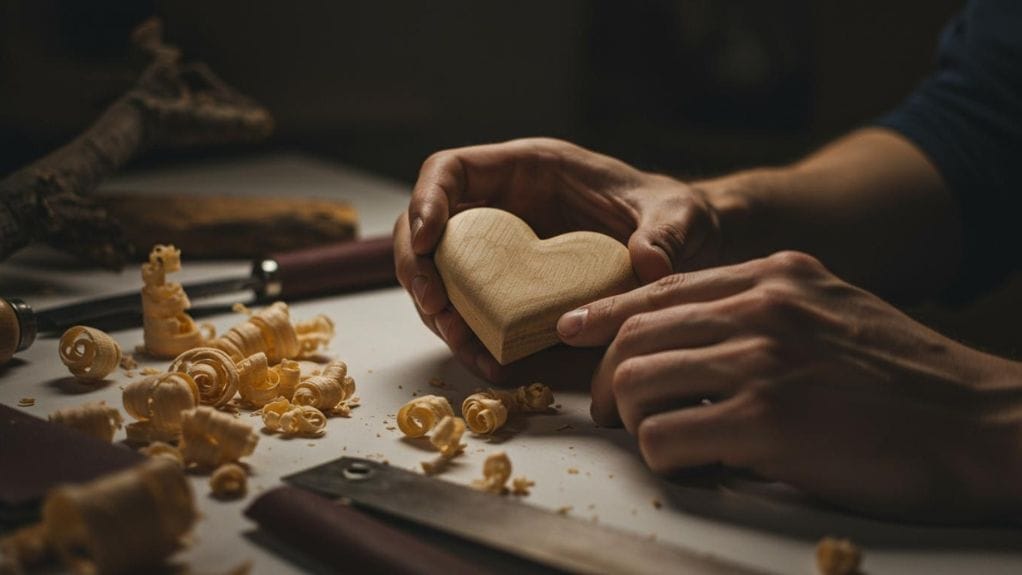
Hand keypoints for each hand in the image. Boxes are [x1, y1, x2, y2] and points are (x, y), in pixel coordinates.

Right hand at [394, 138, 726, 381]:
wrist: (683, 249)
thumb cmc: (673, 215)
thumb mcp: (678, 216)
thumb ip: (664, 233)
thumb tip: (648, 265)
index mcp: (526, 169)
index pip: (450, 170)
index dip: (425, 201)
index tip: (426, 240)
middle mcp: (503, 206)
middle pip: (428, 228)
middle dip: (420, 270)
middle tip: (438, 310)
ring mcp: (502, 249)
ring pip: (442, 274)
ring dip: (440, 312)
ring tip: (465, 345)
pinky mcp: (511, 288)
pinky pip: (472, 308)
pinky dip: (470, 335)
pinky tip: (491, 360)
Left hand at [557, 250, 1021, 520]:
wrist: (982, 423)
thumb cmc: (907, 382)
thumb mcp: (833, 313)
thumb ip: (766, 312)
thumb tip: (695, 341)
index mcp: (774, 276)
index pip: (660, 289)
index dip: (606, 314)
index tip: (573, 331)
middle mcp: (761, 307)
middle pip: (634, 336)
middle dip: (608, 381)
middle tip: (613, 412)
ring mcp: (761, 360)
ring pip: (637, 384)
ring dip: (634, 422)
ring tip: (659, 441)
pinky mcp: (766, 420)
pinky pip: (666, 439)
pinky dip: (665, 459)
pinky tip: (697, 466)